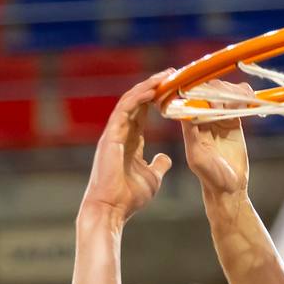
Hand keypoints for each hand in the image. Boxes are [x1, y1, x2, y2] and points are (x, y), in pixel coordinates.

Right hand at [80, 73, 173, 223]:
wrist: (111, 210)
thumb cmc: (128, 198)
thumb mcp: (152, 179)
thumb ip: (158, 166)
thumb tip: (166, 158)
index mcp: (129, 141)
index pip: (143, 112)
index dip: (156, 98)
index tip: (172, 87)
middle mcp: (120, 133)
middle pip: (137, 101)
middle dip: (153, 85)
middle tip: (171, 73)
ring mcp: (114, 133)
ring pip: (130, 101)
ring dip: (147, 86)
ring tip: (165, 75)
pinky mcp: (110, 136)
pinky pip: (124, 109)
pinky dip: (138, 97)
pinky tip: (152, 89)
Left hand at [181, 83, 251, 197]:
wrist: (230, 187)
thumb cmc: (211, 177)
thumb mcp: (197, 158)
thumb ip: (191, 135)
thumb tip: (185, 111)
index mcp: (190, 124)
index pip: (192, 97)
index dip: (200, 91)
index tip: (211, 98)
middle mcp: (203, 117)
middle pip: (209, 89)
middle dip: (219, 91)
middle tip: (228, 105)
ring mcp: (219, 116)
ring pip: (225, 91)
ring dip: (234, 92)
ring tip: (243, 103)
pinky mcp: (234, 119)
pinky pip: (239, 99)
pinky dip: (245, 95)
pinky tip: (251, 102)